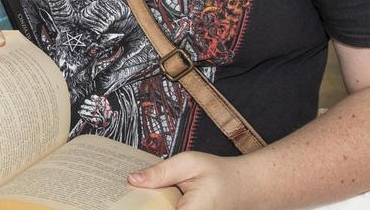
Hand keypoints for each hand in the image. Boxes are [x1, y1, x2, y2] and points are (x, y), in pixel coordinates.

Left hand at [128, 151, 259, 209]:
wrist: (248, 188)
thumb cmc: (222, 176)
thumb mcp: (190, 164)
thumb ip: (161, 172)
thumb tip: (132, 179)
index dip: (139, 205)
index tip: (121, 199)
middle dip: (142, 204)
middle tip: (124, 194)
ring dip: (151, 204)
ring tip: (135, 195)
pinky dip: (160, 204)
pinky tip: (151, 198)